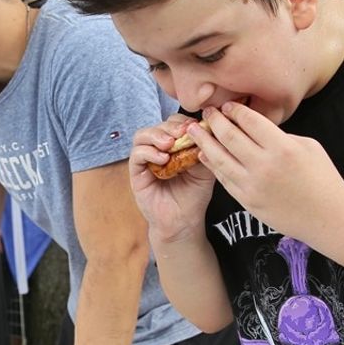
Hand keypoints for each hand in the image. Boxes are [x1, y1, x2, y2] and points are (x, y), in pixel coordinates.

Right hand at [129, 114, 216, 240]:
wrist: (183, 222)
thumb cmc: (194, 197)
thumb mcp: (206, 170)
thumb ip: (205, 150)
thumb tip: (207, 130)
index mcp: (176, 146)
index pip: (175, 123)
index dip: (184, 122)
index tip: (196, 127)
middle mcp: (159, 150)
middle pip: (159, 125)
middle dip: (171, 126)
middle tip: (182, 133)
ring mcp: (146, 160)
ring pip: (143, 136)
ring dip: (157, 136)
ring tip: (170, 144)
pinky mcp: (137, 173)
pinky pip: (137, 155)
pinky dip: (149, 152)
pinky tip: (163, 159)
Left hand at [194, 101, 343, 241]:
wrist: (327, 218)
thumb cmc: (323, 179)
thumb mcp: (308, 147)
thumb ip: (280, 136)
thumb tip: (256, 129)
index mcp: (282, 148)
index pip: (250, 122)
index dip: (235, 110)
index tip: (228, 105)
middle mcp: (264, 166)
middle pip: (229, 137)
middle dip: (215, 121)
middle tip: (206, 112)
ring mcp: (252, 186)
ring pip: (220, 159)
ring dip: (204, 142)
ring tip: (193, 131)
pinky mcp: (246, 201)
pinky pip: (224, 179)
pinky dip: (212, 165)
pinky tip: (204, 155)